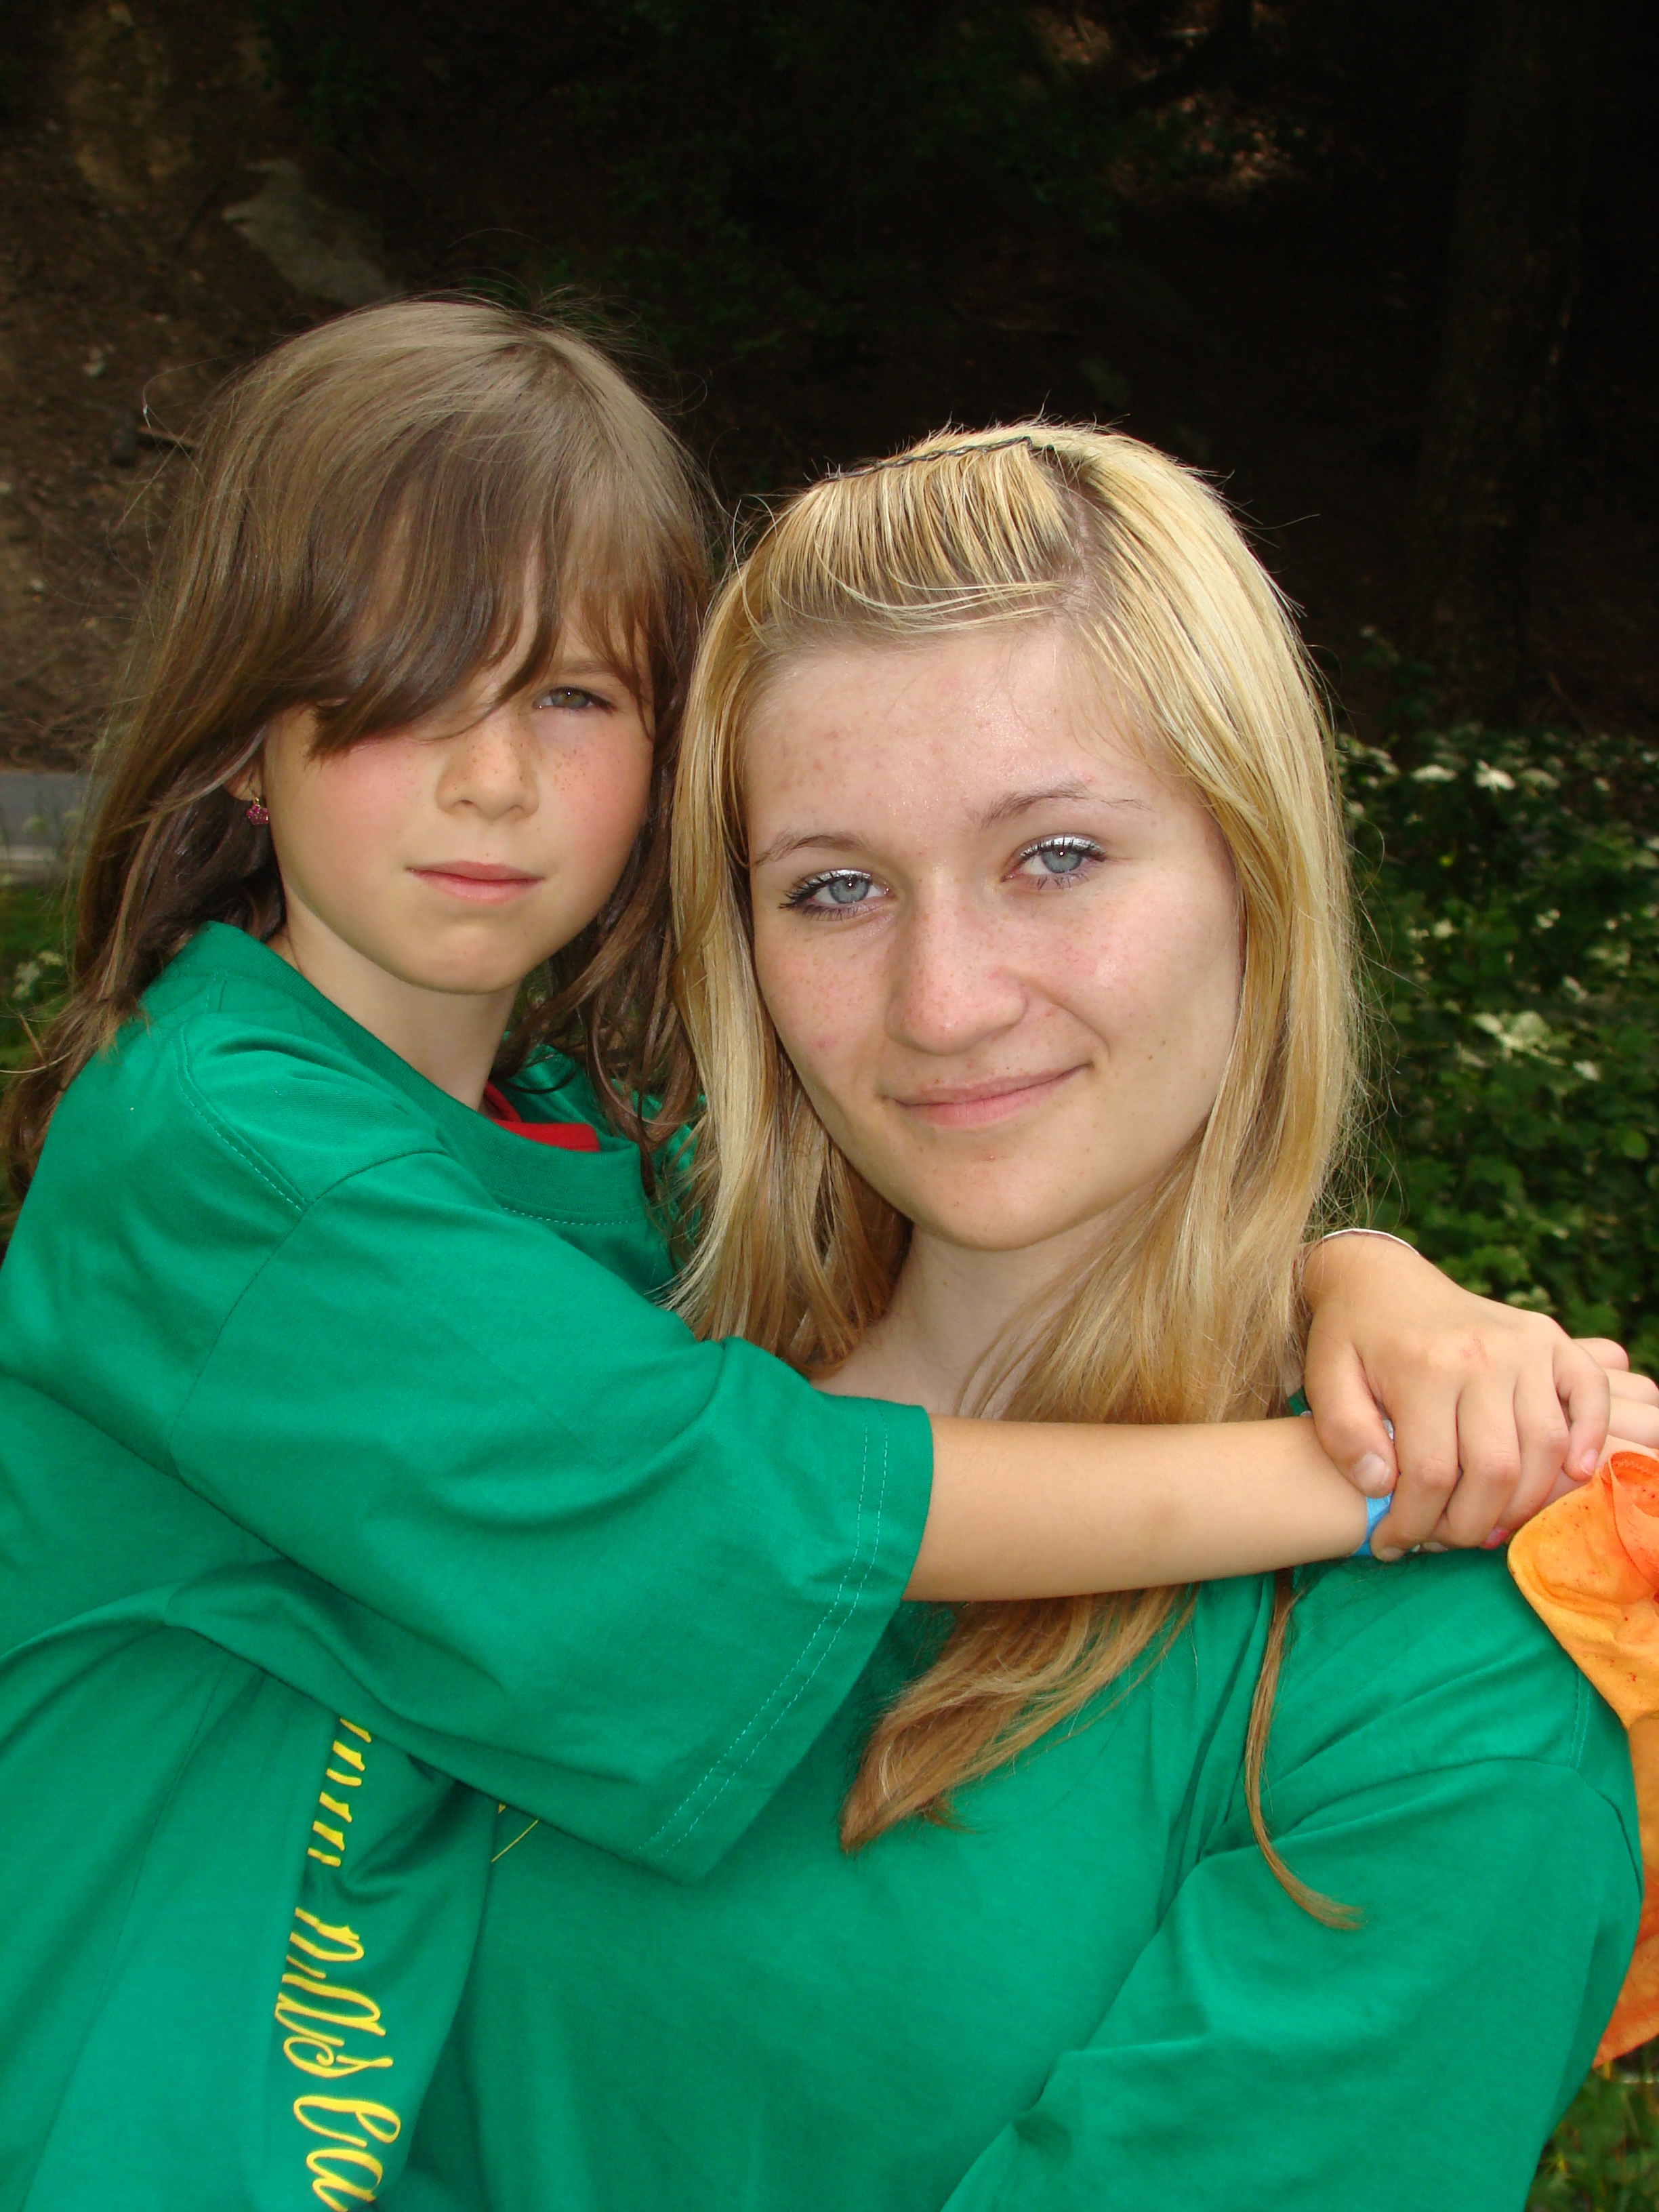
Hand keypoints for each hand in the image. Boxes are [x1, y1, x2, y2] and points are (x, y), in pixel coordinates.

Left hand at [1300, 1234, 1614, 1556]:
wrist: (1380, 1276)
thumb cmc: (1351, 1337)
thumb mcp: (1325, 1379)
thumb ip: (1344, 1434)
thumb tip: (1381, 1486)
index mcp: (1423, 1366)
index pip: (1430, 1473)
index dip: (1414, 1523)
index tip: (1392, 1545)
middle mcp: (1482, 1355)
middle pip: (1495, 1470)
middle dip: (1467, 1525)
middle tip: (1441, 1539)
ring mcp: (1523, 1346)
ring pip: (1545, 1448)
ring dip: (1522, 1503)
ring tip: (1484, 1523)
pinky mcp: (1550, 1340)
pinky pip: (1589, 1393)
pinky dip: (1591, 1436)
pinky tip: (1571, 1473)